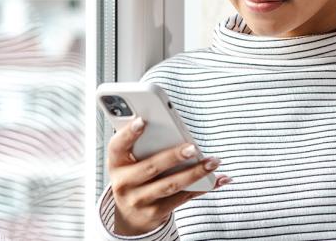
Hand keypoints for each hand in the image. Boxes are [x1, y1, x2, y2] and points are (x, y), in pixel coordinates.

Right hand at [107, 117, 231, 235]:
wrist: (129, 214)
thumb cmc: (134, 176)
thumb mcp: (129, 161)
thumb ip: (143, 143)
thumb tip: (170, 124)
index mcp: (116, 163)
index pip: (117, 146)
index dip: (128, 134)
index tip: (142, 120)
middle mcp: (124, 184)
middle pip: (150, 167)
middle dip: (173, 157)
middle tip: (192, 147)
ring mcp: (139, 200)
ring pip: (170, 185)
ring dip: (195, 173)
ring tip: (213, 161)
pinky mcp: (156, 212)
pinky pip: (183, 198)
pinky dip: (204, 187)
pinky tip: (219, 178)